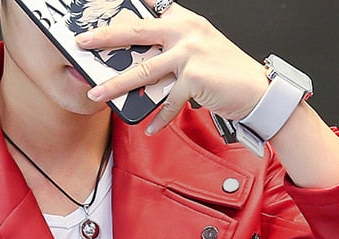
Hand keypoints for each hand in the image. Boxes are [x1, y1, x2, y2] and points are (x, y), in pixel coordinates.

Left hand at [75, 2, 267, 133]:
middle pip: (136, 34)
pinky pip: (167, 102)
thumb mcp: (200, 48)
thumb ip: (172, 48)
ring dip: (116, 85)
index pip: (148, 11)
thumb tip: (142, 62)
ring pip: (143, 70)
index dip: (122, 12)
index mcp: (185, 20)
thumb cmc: (226, 73)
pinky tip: (149, 127)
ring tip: (97, 93)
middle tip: (82, 43)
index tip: (98, 16)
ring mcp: (190, 54)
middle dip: (105, 38)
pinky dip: (158, 118)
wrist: (256, 90)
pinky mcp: (194, 79)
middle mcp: (186, 32)